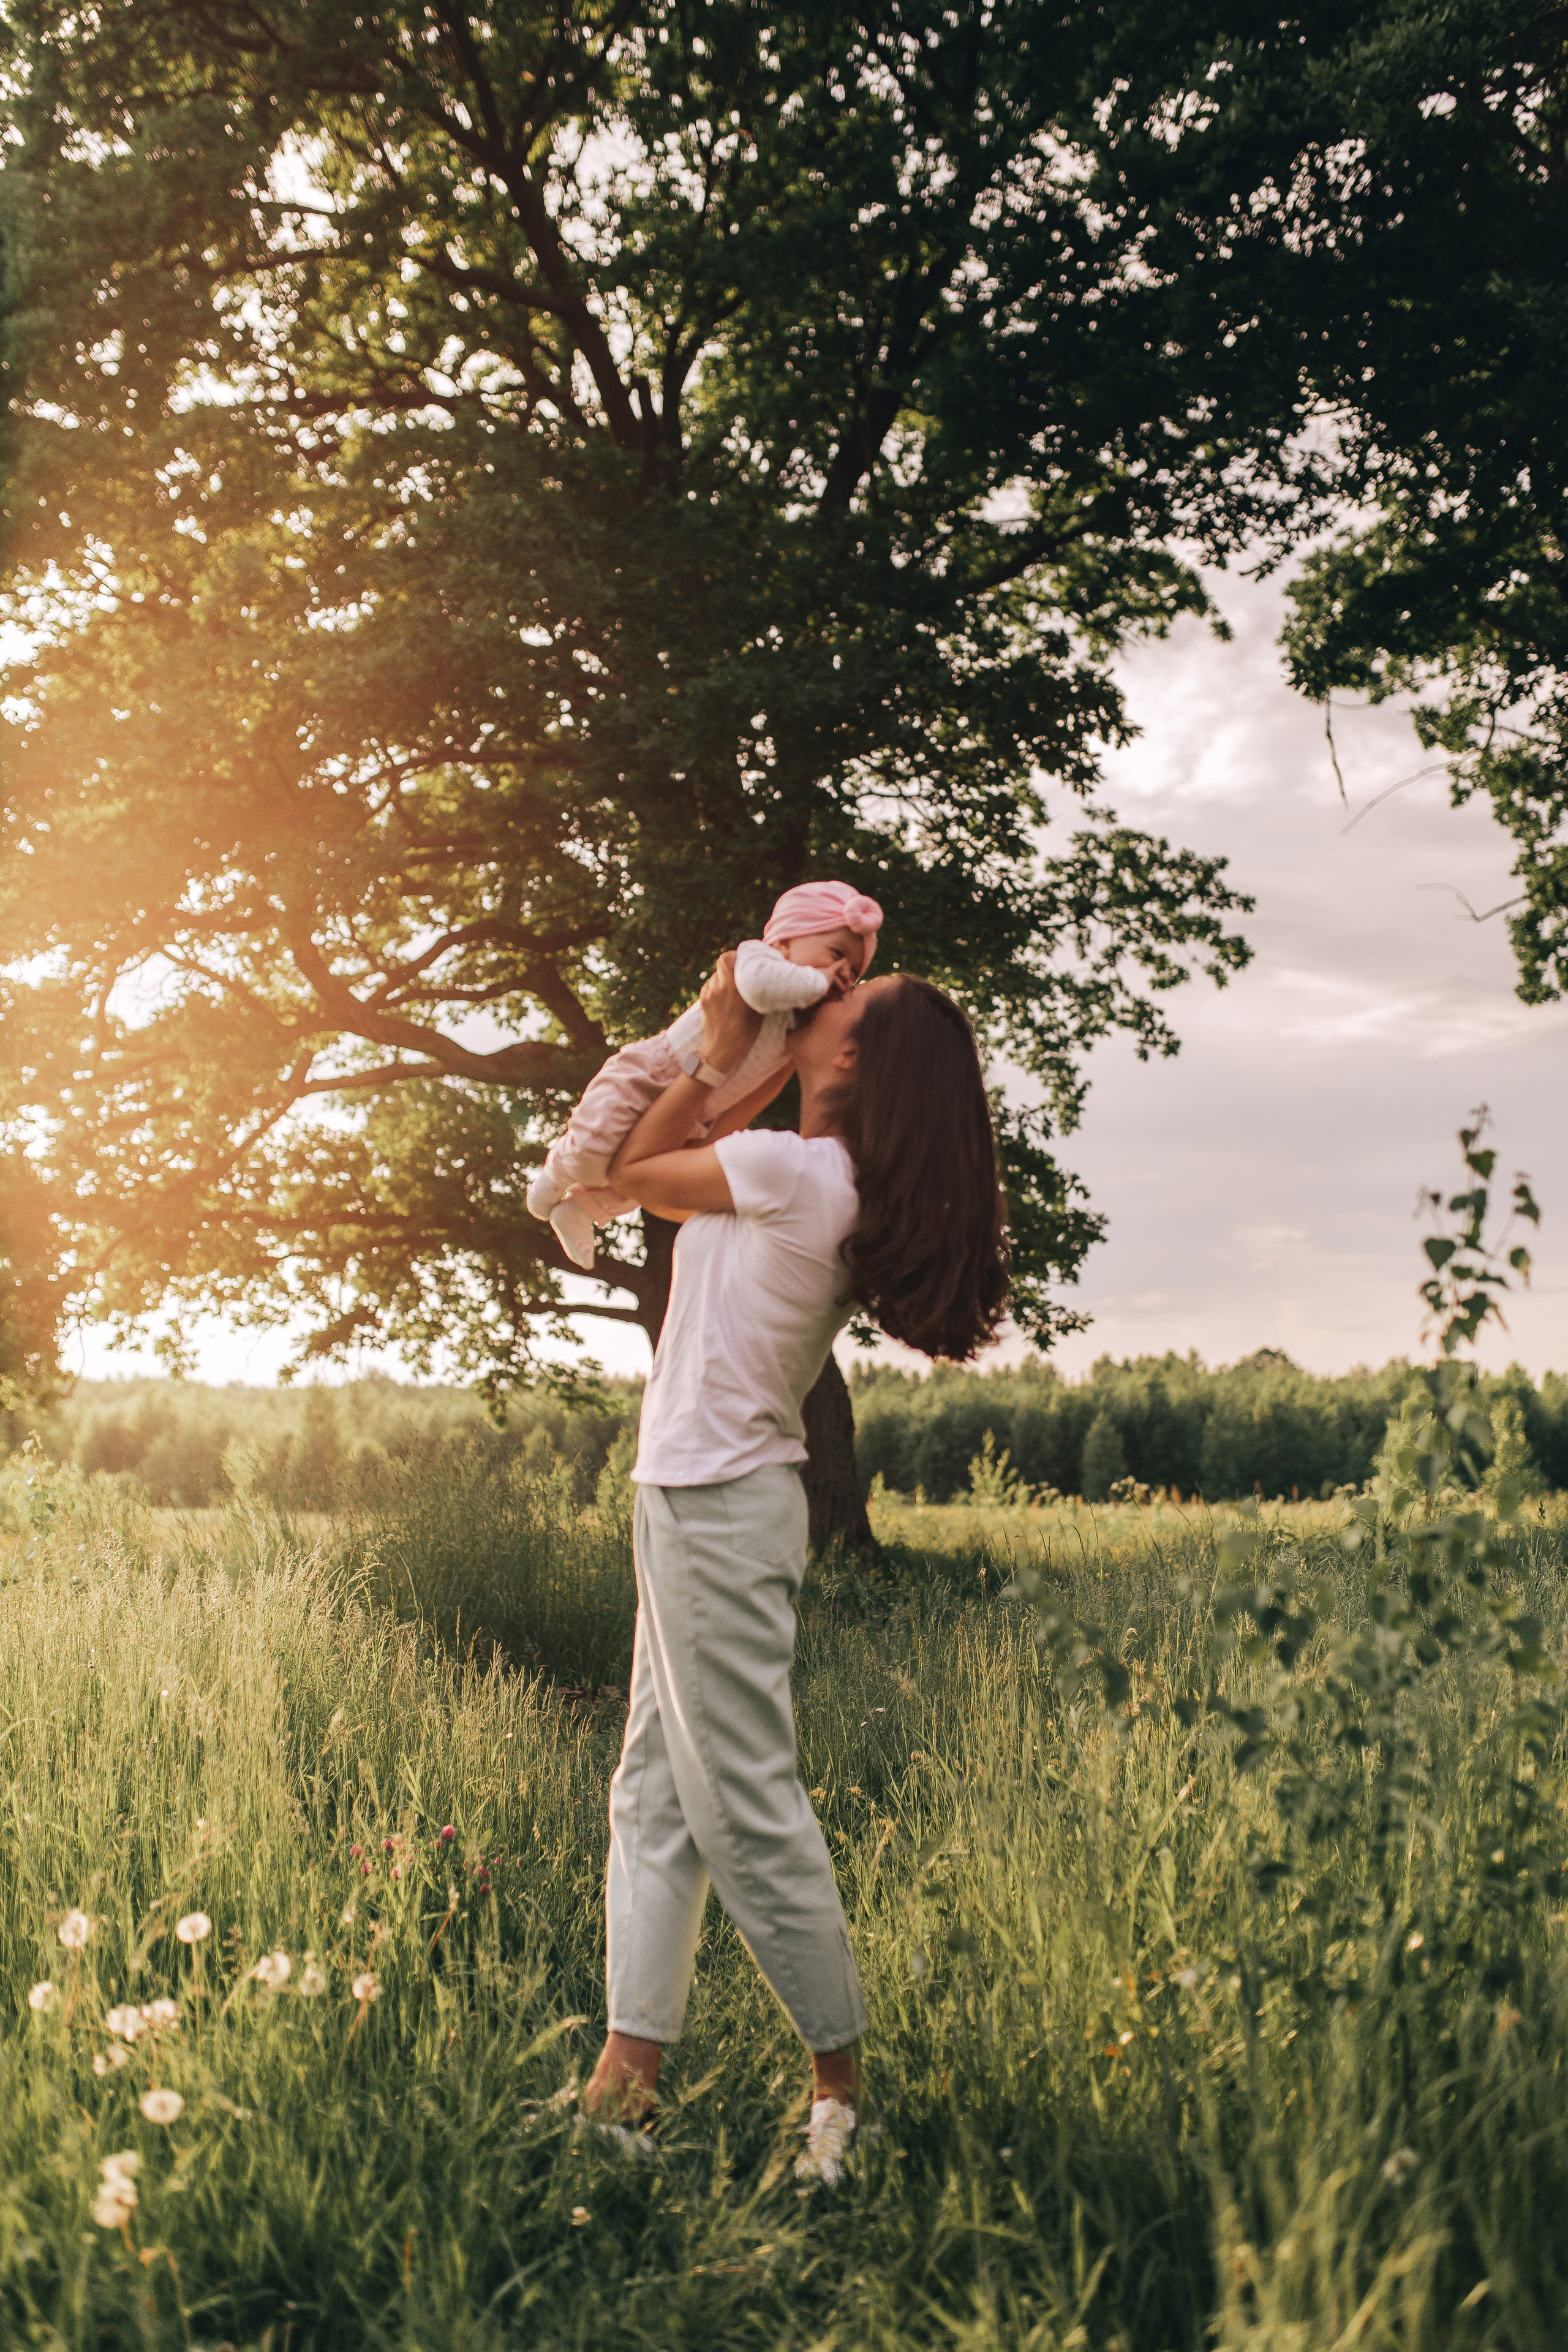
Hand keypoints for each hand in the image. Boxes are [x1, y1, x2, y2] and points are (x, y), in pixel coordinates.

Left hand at [698, 950, 762, 1073]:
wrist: (722, 1048)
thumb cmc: (745, 1030)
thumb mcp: (758, 1008)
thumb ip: (758, 990)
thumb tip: (766, 978)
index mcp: (733, 986)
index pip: (725, 958)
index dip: (733, 956)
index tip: (742, 961)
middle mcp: (719, 987)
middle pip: (720, 966)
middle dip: (730, 968)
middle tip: (739, 976)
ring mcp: (708, 994)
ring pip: (715, 977)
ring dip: (723, 979)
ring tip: (732, 991)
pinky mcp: (703, 1001)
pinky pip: (710, 987)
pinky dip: (717, 989)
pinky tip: (724, 1000)